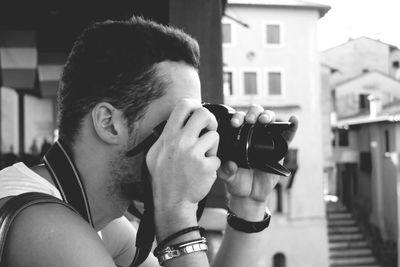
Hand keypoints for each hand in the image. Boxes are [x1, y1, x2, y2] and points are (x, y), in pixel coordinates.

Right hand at [146, 99, 220, 215]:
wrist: (172, 203)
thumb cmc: (163, 179)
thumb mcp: (154, 155)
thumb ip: (164, 137)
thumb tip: (173, 122)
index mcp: (168, 136)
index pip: (183, 106)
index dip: (194, 105)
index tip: (197, 112)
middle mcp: (181, 142)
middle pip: (204, 114)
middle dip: (210, 120)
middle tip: (209, 130)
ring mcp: (194, 154)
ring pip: (214, 137)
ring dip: (212, 146)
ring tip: (203, 157)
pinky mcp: (207, 167)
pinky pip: (217, 158)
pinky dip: (213, 165)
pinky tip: (203, 172)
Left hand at [217, 104, 297, 218]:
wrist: (250, 194)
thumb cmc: (237, 181)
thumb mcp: (228, 177)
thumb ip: (226, 171)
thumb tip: (230, 165)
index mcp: (239, 137)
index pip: (239, 120)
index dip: (238, 117)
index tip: (235, 123)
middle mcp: (253, 134)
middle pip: (255, 115)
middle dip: (253, 113)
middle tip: (250, 120)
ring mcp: (268, 140)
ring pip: (270, 120)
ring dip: (268, 116)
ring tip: (264, 120)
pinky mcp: (280, 149)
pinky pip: (288, 135)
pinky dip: (292, 126)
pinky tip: (294, 120)